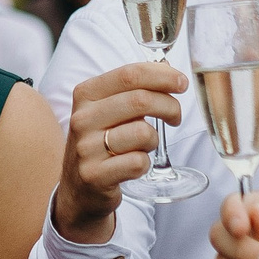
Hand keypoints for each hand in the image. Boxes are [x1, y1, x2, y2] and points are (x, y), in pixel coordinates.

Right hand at [54, 61, 186, 243]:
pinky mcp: (95, 176)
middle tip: (175, 117)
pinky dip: (145, 163)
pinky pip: (138, 162)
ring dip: (153, 140)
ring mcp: (86, 149)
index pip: (129, 74)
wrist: (77, 190)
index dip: (162, 75)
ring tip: (144, 146)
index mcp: (86, 95)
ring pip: (143, 133)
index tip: (181, 83)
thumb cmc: (101, 143)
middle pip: (140, 101)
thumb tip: (168, 68)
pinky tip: (134, 165)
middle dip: (169, 106)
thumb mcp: (107, 110)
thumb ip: (133, 89)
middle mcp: (82, 119)